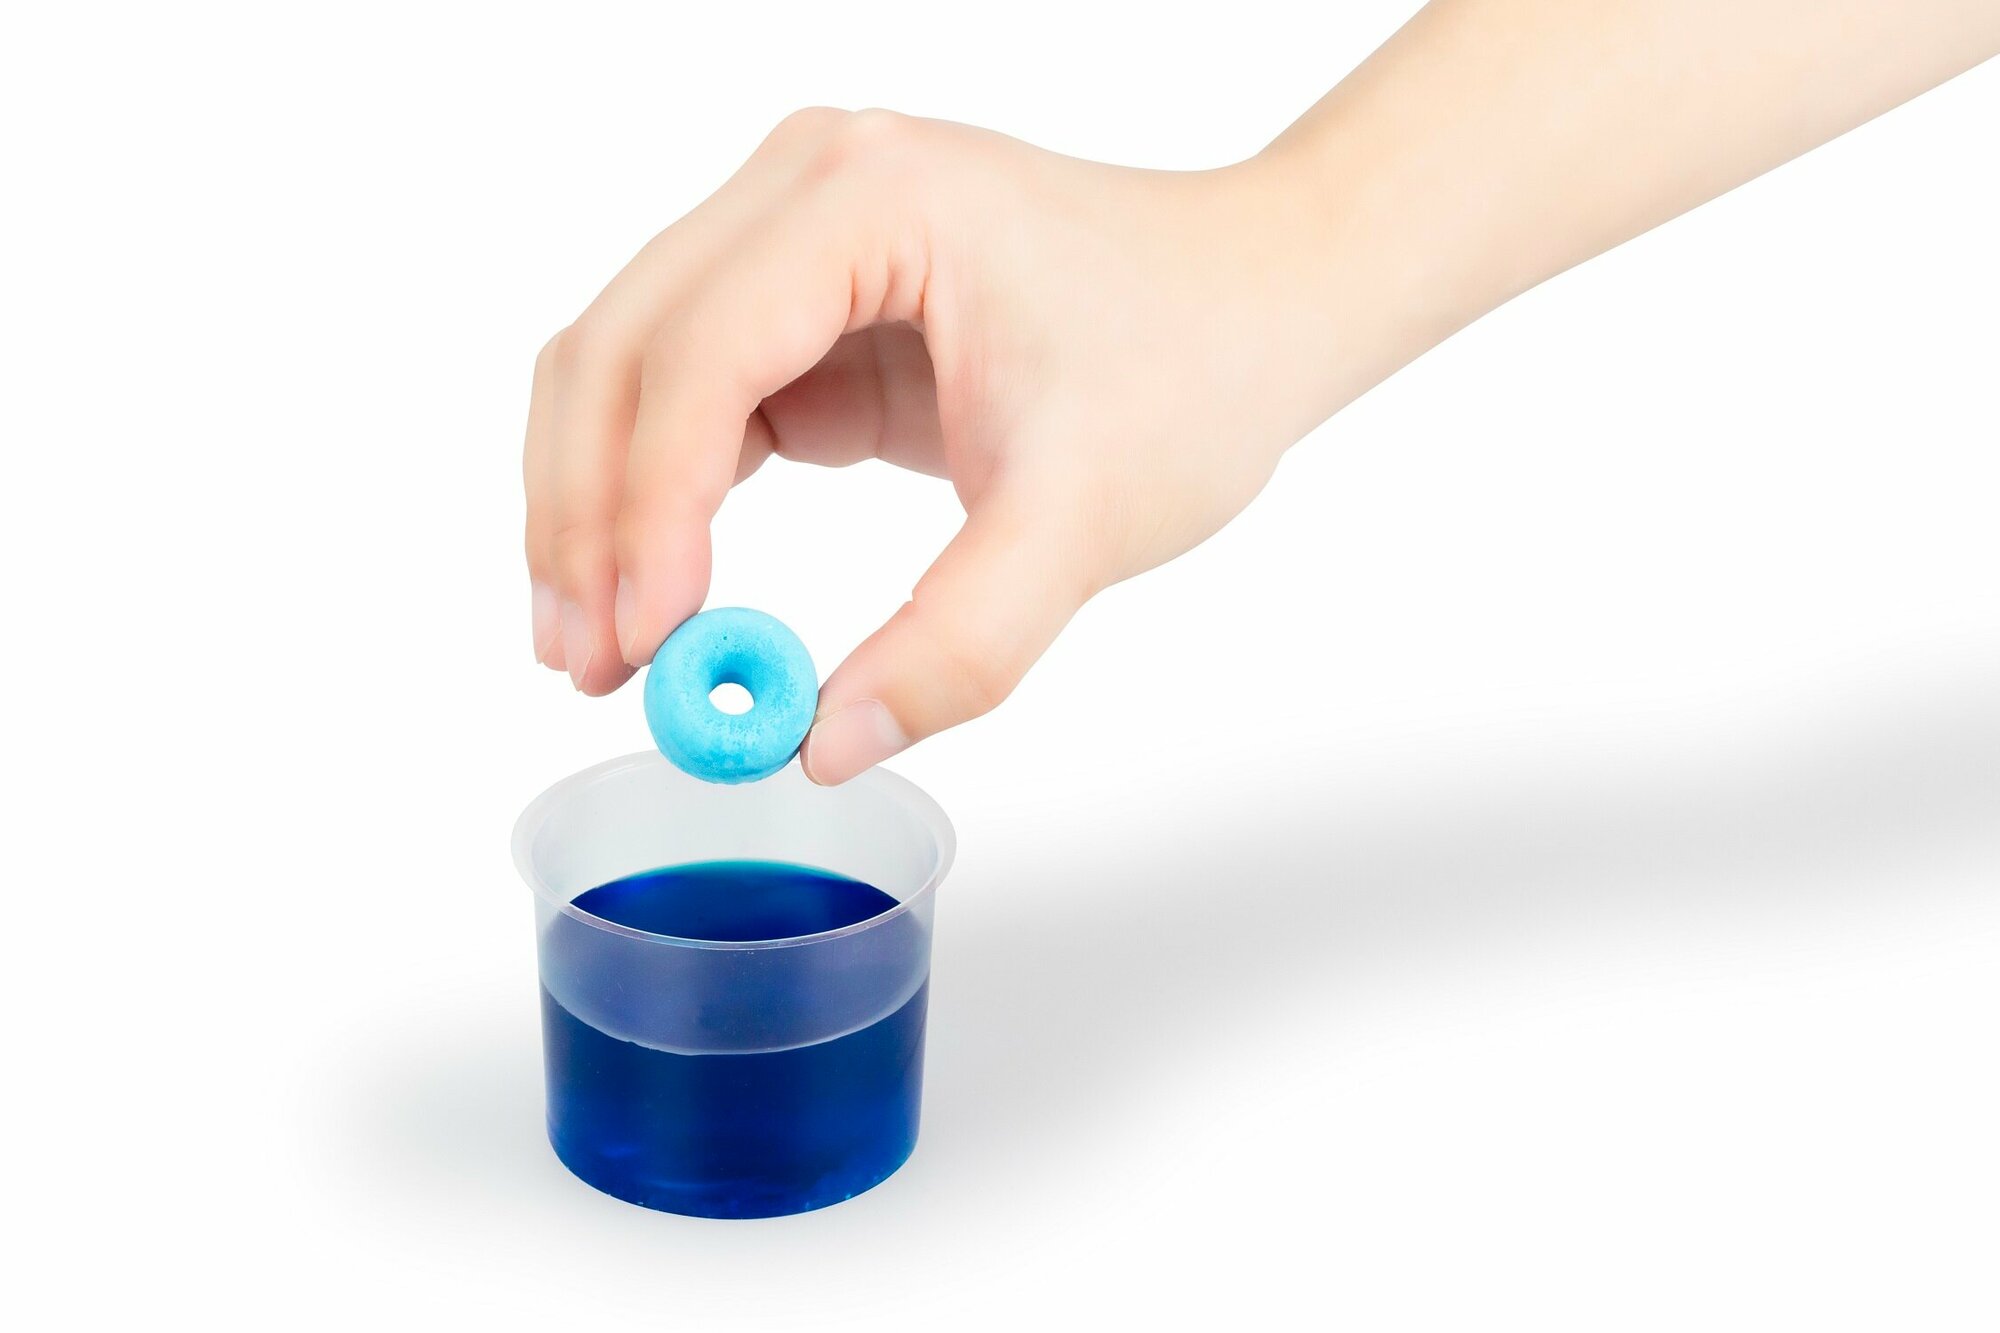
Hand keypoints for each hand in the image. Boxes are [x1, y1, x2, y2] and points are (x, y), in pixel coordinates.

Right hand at [523, 109, 1325, 782]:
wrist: (1260, 298)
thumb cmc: (1197, 364)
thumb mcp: (1085, 521)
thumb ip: (959, 644)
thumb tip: (822, 743)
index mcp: (871, 199)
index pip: (703, 357)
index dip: (651, 510)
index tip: (648, 644)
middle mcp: (806, 185)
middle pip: (620, 350)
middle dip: (585, 517)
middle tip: (584, 665)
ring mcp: (795, 233)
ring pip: (624, 368)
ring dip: (594, 507)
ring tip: (596, 647)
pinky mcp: (806, 299)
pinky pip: (686, 392)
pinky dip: (654, 492)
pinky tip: (658, 589)